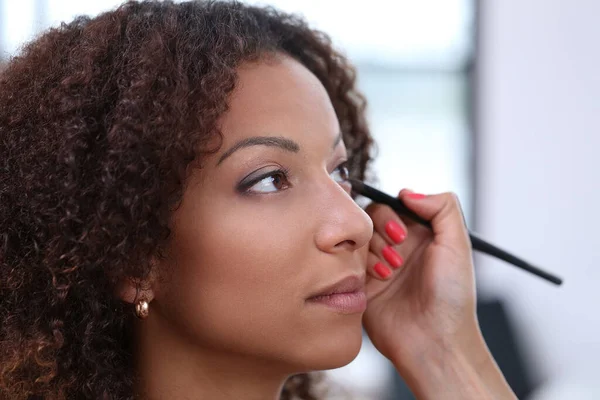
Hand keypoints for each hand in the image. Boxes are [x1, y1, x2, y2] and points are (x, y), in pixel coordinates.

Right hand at [361, 189, 514, 398]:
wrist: (435, 342)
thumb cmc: (452, 298)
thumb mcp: (458, 245)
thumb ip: (442, 207)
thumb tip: (407, 192)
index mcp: (420, 235)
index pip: (393, 206)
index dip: (392, 214)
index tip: (401, 232)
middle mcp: (397, 248)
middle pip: (370, 218)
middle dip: (381, 232)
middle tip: (397, 256)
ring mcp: (377, 266)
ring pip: (356, 239)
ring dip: (374, 251)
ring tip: (390, 273)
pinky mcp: (361, 285)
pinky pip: (346, 262)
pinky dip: (360, 266)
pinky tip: (379, 281)